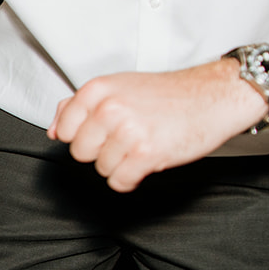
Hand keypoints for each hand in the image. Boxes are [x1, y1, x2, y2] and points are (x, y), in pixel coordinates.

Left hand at [47, 58, 267, 191]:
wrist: (215, 96)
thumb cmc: (167, 94)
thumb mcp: (117, 87)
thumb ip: (79, 106)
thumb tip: (53, 130)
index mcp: (97, 90)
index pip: (63, 130)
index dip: (82, 136)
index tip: (103, 131)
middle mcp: (109, 108)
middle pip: (80, 153)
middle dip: (102, 151)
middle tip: (128, 137)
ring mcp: (127, 131)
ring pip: (101, 169)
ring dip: (121, 164)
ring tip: (143, 144)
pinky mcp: (146, 153)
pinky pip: (119, 182)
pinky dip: (131, 179)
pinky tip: (146, 162)